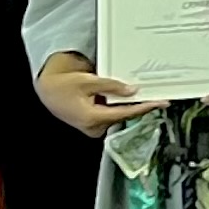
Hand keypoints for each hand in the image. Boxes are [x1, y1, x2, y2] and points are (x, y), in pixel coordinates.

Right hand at [36, 52, 156, 137]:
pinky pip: (112, 115)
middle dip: (140, 105)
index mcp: (92, 118)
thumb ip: (112, 86)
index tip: (161, 103)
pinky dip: (120, 107)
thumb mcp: (88, 81)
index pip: (126, 113)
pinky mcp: (93, 124)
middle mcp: (94, 127)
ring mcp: (93, 127)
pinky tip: (129, 97)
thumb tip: (133, 90)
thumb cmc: (64, 85)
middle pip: (124, 115)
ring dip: (131, 106)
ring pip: (119, 115)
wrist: (48, 90)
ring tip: (147, 95)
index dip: (145, 107)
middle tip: (159, 96)